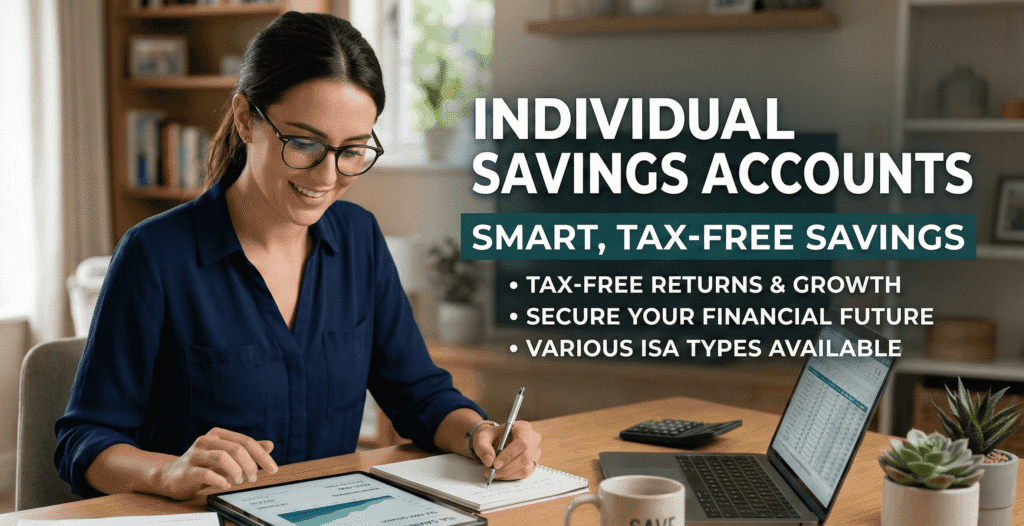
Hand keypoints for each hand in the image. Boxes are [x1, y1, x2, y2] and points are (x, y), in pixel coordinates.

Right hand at [152, 427, 278, 499]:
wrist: (169, 477)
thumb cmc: (202, 465)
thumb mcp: (226, 456)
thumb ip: (247, 451)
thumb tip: (270, 445)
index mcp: (218, 434)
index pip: (246, 442)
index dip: (262, 455)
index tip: (273, 469)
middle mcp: (206, 440)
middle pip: (237, 448)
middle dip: (251, 465)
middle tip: (254, 478)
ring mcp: (195, 454)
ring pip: (222, 457)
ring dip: (236, 471)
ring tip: (239, 481)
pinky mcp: (187, 470)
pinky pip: (206, 473)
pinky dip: (220, 480)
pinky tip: (225, 484)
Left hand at [472, 421, 541, 480]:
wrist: (495, 441)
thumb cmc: (492, 437)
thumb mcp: (482, 438)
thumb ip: (483, 447)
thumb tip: (489, 461)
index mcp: (523, 427)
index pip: (522, 442)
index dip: (509, 455)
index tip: (495, 464)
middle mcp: (533, 439)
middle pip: (525, 457)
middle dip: (506, 468)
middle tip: (491, 472)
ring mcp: (535, 452)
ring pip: (525, 468)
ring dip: (507, 474)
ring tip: (492, 473)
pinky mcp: (533, 463)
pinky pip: (524, 474)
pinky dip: (510, 476)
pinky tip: (500, 474)